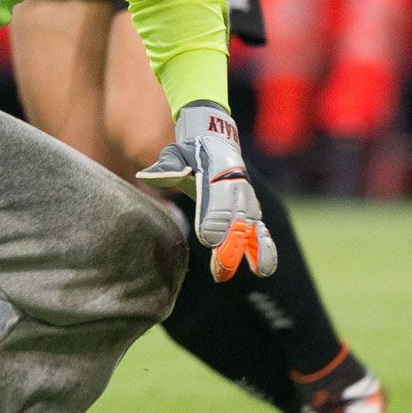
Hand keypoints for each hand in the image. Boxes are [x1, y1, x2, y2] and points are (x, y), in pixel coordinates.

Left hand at [136, 102, 277, 280]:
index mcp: (218, 167)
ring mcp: (246, 197)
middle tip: (224, 266)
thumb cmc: (190, 152)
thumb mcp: (175, 153)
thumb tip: (147, 176)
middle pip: (238, 215)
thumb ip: (167, 166)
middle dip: (233, 242)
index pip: (217, 194)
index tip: (209, 241)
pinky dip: (263, 247)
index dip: (215, 218)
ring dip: (256, 248)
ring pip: (253, 224)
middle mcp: (237, 183)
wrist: (216, 142)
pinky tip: (264, 267)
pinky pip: (259, 229)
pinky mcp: (251, 209)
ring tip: (259, 270)